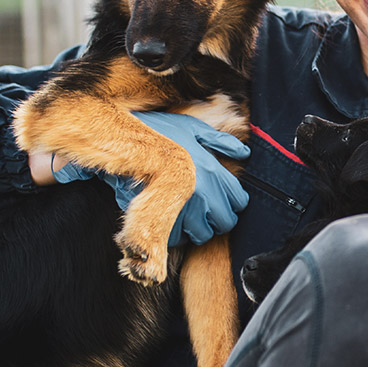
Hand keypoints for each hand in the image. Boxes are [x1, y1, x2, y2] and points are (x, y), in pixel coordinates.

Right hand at [51, 112, 250, 245]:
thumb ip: (220, 142)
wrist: (122, 140)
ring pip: (201, 234)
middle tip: (199, 212)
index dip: (230, 204)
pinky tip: (166, 220)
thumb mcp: (193, 127)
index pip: (238, 203)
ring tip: (181, 215)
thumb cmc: (159, 132)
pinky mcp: (162, 218)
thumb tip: (244, 152)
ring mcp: (183, 206)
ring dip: (194, 228)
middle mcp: (203, 191)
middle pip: (223, 223)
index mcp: (214, 172)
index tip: (218, 201)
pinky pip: (178, 239)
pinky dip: (174, 234)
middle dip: (214, 220)